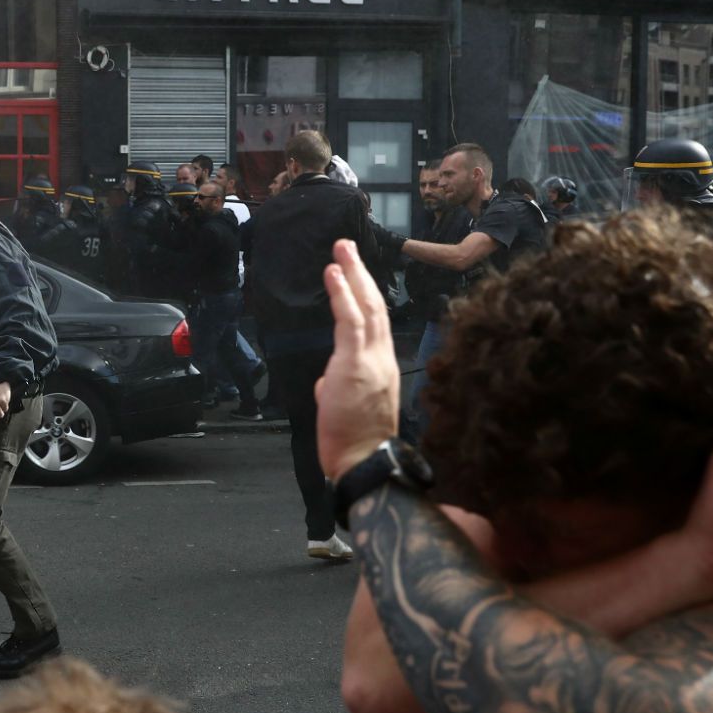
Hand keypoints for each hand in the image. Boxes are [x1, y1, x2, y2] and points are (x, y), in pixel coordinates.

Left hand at [317, 239, 401, 479]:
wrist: (366, 464)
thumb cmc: (356, 444)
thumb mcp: (347, 408)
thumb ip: (339, 388)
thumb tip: (329, 382)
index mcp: (383, 369)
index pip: (378, 324)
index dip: (367, 296)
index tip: (358, 276)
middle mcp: (383, 359)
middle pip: (376, 307)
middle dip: (362, 274)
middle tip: (348, 248)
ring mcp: (372, 360)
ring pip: (366, 307)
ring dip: (352, 274)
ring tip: (341, 250)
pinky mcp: (355, 364)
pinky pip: (350, 322)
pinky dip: (342, 295)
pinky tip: (334, 274)